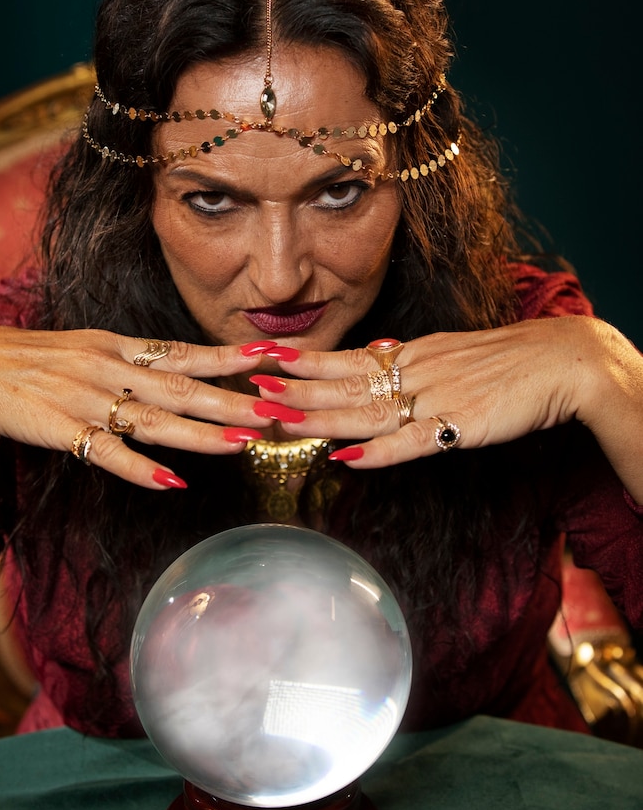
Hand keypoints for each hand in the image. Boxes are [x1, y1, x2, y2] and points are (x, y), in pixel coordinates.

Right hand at [0, 327, 274, 505]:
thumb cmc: (31, 360)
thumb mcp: (88, 348)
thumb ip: (132, 361)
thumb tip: (178, 368)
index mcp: (118, 348)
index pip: (185, 352)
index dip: (231, 356)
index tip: (274, 354)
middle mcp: (111, 370)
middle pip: (182, 387)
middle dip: (234, 399)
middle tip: (279, 408)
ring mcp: (87, 400)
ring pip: (154, 420)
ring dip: (201, 433)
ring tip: (244, 443)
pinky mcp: (61, 430)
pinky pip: (106, 453)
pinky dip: (139, 468)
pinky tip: (171, 483)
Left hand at [248, 317, 642, 496]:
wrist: (559, 360)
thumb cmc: (507, 361)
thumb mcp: (449, 351)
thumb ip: (410, 359)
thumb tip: (375, 352)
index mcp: (411, 355)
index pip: (348, 359)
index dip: (305, 363)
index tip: (266, 361)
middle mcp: (414, 371)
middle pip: (344, 384)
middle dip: (295, 390)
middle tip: (250, 391)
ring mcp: (433, 397)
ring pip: (365, 411)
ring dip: (319, 418)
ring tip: (278, 420)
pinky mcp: (458, 424)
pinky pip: (410, 441)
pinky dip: (377, 452)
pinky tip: (345, 458)